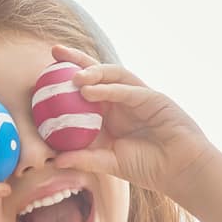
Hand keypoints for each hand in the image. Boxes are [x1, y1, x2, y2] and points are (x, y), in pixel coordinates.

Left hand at [49, 45, 218, 199]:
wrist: (180, 170)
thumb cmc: (149, 167)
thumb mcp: (111, 163)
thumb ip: (85, 159)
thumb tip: (55, 161)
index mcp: (109, 114)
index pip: (83, 91)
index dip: (64, 80)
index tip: (40, 78)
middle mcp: (121, 101)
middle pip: (96, 73)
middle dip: (75, 60)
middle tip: (53, 51)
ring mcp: (137, 97)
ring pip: (112, 75)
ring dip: (92, 71)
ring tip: (72, 76)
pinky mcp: (152, 98)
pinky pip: (127, 90)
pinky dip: (108, 88)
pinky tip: (89, 90)